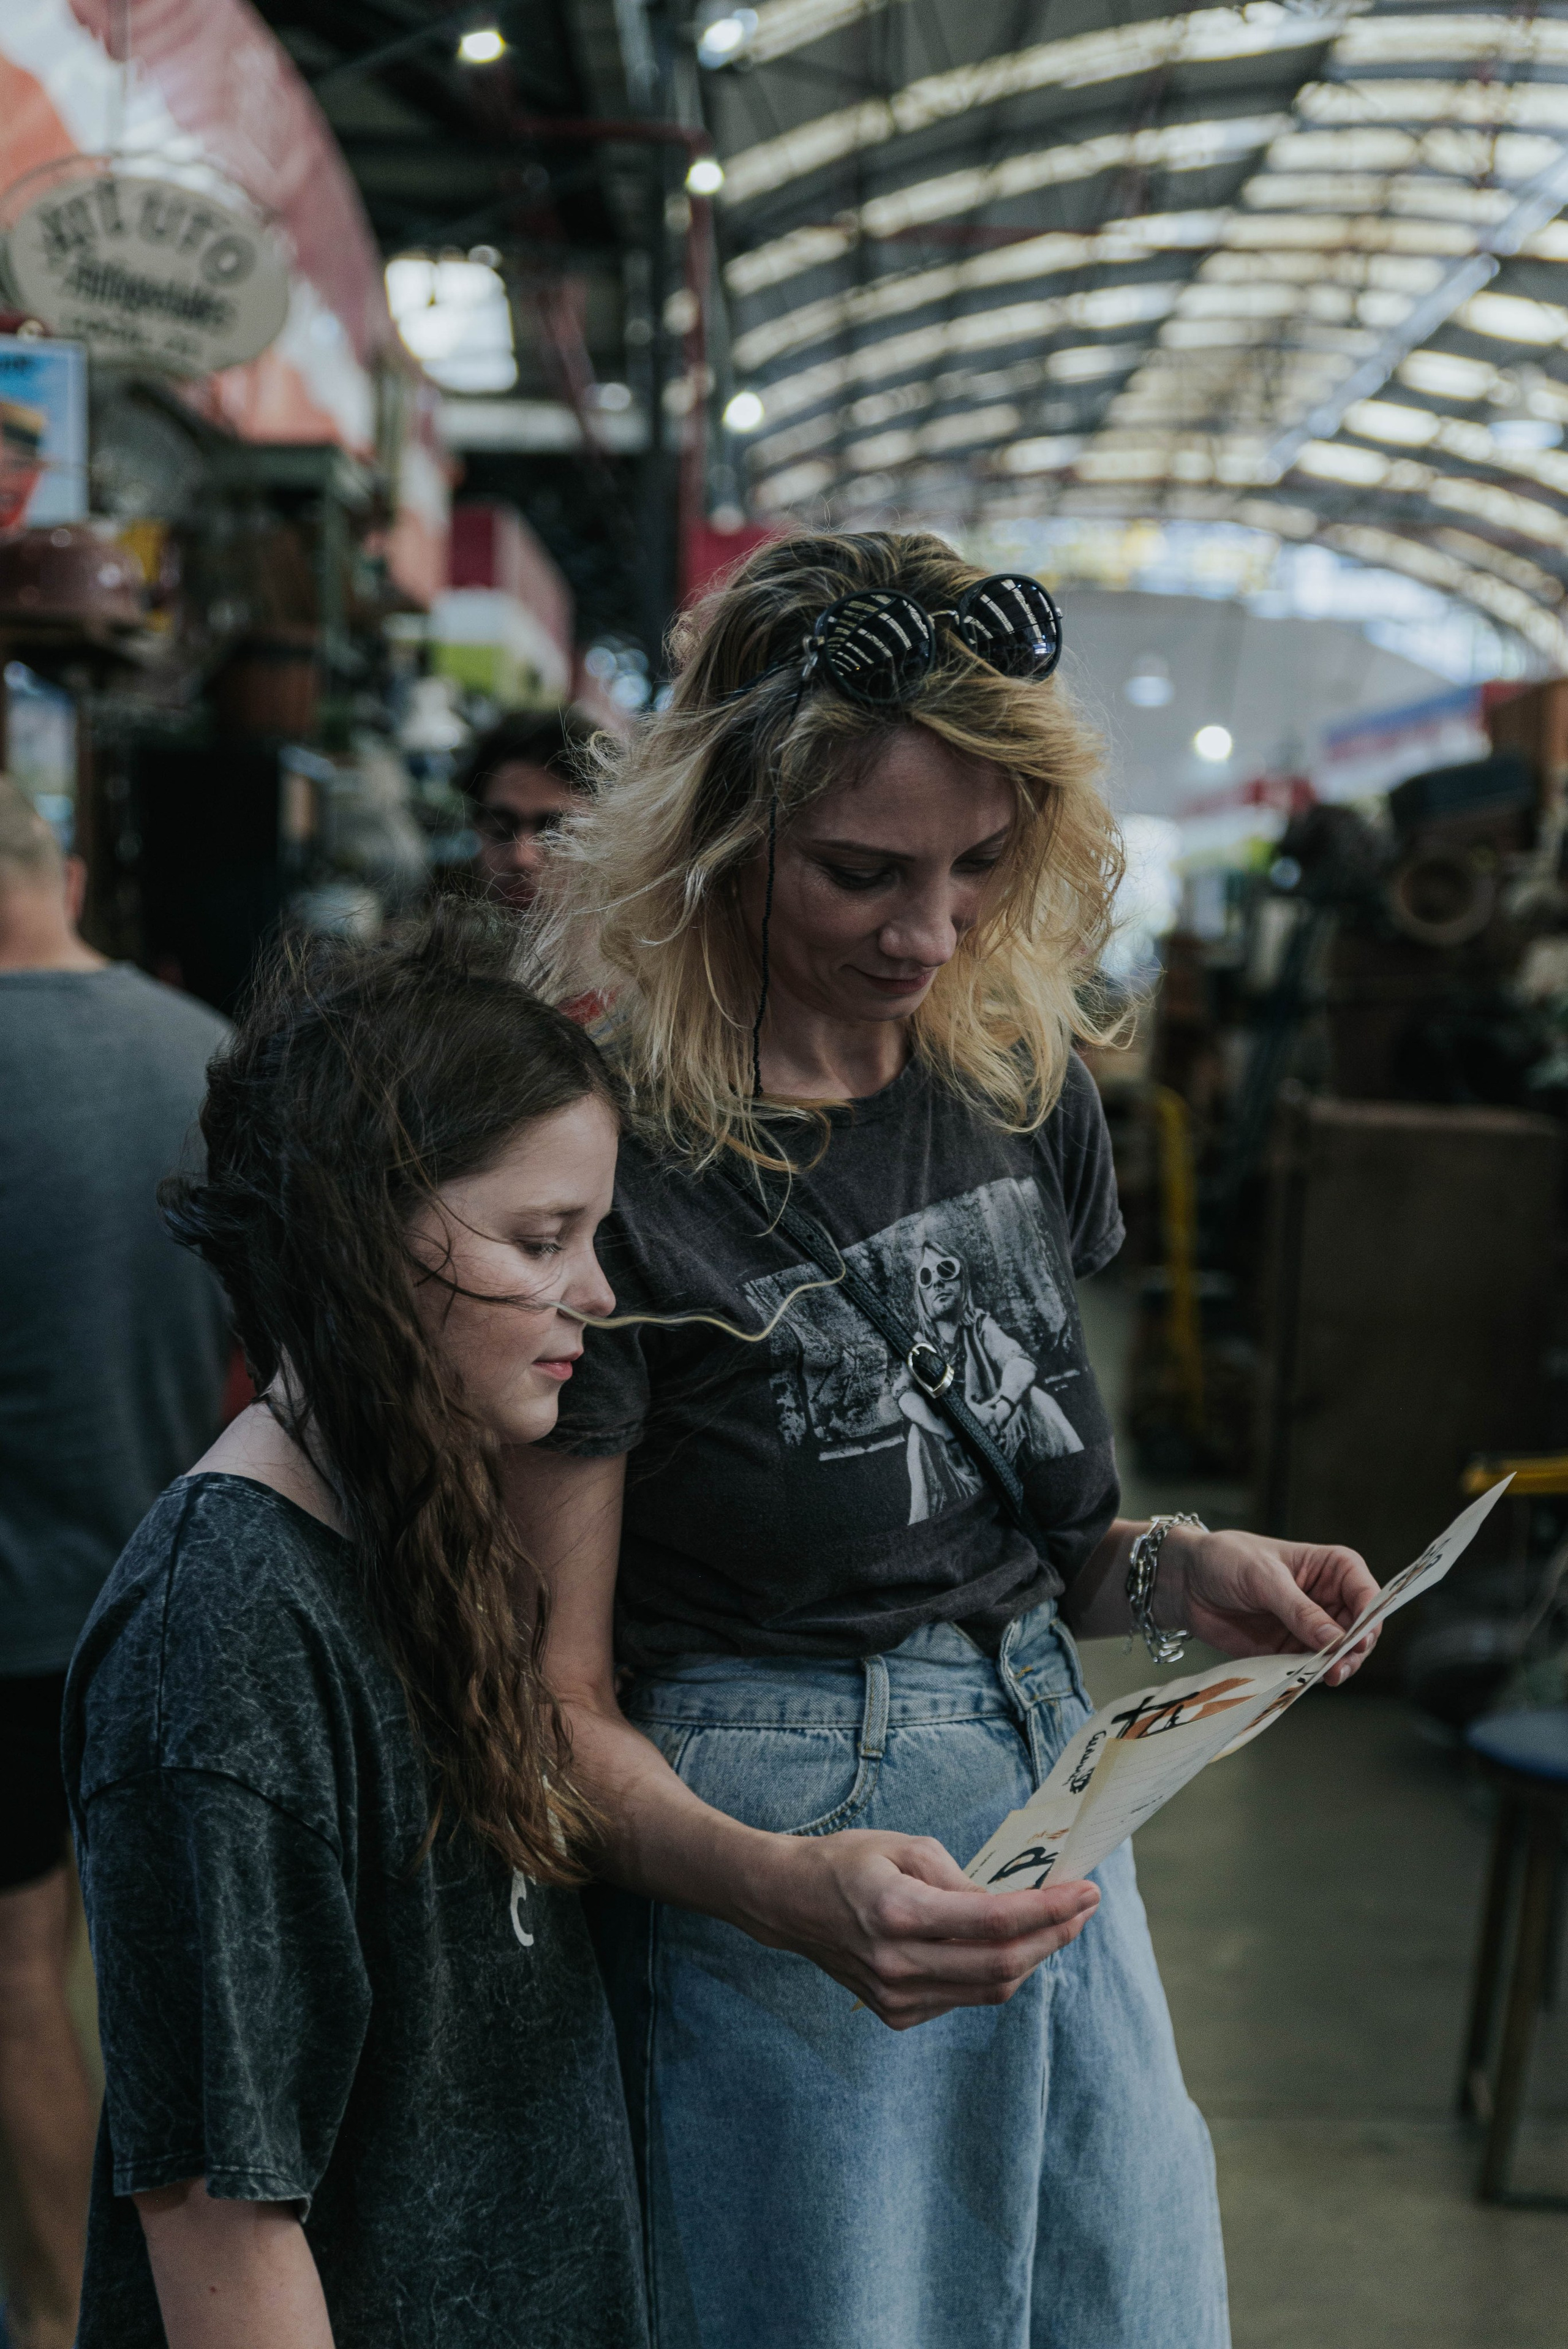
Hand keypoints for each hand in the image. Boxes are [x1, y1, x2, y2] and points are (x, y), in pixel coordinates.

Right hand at [741, 1829, 1098, 2030]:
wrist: (787, 1903)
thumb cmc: (846, 1862)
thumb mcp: (905, 1846)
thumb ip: (961, 1877)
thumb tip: (1012, 1905)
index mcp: (899, 1912)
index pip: (995, 1921)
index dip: (1050, 1910)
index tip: (1086, 1892)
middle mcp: (899, 1964)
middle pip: (1003, 1964)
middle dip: (1054, 1937)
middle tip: (1082, 1908)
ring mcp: (896, 1997)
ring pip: (990, 1990)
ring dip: (1032, 1958)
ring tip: (1055, 1925)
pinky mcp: (896, 2014)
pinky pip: (963, 1998)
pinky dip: (994, 1973)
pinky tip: (1005, 1945)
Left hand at [1163, 1526, 1380, 1686]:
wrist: (1184, 1581)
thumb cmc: (1225, 1560)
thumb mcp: (1264, 1578)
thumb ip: (1299, 1610)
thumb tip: (1336, 1639)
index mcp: (1331, 1568)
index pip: (1366, 1593)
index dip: (1369, 1617)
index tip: (1358, 1639)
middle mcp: (1327, 1599)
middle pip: (1360, 1630)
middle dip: (1355, 1649)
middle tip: (1339, 1665)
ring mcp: (1309, 1627)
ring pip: (1340, 1654)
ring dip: (1337, 1667)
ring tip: (1327, 1675)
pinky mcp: (1289, 1650)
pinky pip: (1309, 1667)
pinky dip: (1311, 1676)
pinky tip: (1305, 1680)